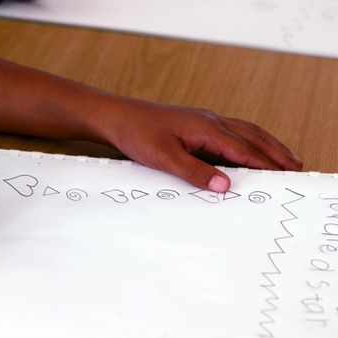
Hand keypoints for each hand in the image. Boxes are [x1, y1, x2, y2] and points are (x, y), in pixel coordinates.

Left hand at [97, 98, 302, 191]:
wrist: (116, 116)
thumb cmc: (136, 133)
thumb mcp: (164, 158)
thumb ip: (195, 171)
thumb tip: (224, 186)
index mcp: (206, 128)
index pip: (244, 150)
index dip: (266, 165)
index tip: (286, 177)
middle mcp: (210, 121)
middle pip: (252, 138)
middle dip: (276, 153)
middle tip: (296, 167)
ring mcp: (203, 120)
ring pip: (245, 131)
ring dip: (266, 144)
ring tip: (284, 157)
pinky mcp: (195, 122)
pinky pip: (232, 130)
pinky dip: (249, 139)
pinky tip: (250, 146)